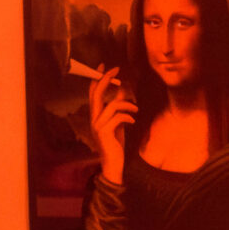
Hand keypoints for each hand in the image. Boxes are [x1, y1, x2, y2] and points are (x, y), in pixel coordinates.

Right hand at [88, 64, 136, 183]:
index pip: (92, 92)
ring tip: (136, 109)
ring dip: (127, 104)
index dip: (96, 78)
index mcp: (95, 115)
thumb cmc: (115, 144)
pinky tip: (133, 121)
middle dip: (105, 79)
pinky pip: (117, 117)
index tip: (104, 66)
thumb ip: (117, 108)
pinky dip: (128, 116)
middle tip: (116, 69)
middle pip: (97, 94)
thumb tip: (121, 92)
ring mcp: (98, 126)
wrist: (112, 164)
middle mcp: (93, 118)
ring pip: (111, 106)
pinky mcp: (105, 133)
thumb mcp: (117, 123)